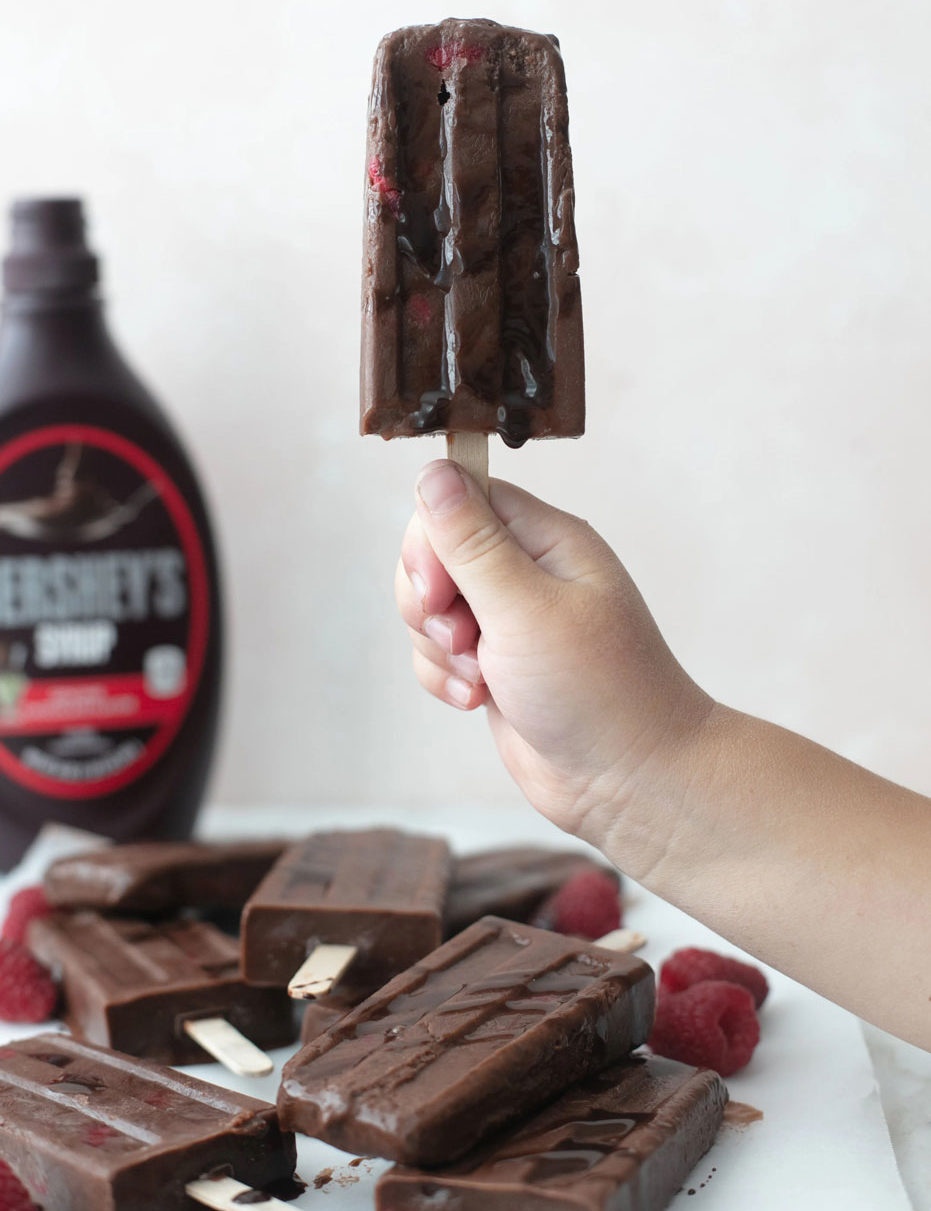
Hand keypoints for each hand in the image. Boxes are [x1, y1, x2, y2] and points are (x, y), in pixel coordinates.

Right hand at [395, 459, 712, 850]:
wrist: (628, 783)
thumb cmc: (596, 690)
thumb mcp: (525, 608)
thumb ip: (472, 542)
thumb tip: (433, 471)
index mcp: (547, 541)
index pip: (462, 500)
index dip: (432, 541)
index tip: (438, 590)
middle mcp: (528, 573)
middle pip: (435, 553)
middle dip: (429, 601)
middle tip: (463, 640)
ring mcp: (509, 621)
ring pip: (431, 608)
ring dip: (438, 648)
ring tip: (481, 678)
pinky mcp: (495, 665)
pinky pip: (439, 654)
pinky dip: (445, 679)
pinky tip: (478, 701)